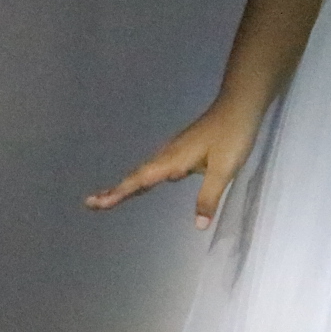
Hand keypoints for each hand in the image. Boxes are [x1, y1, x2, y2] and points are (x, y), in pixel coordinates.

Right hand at [86, 98, 265, 227]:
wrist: (238, 106)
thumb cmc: (232, 136)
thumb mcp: (223, 170)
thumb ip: (209, 197)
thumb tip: (198, 225)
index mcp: (173, 160)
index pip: (140, 180)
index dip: (118, 192)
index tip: (96, 202)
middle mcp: (168, 155)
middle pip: (136, 176)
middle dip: (115, 190)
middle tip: (92, 203)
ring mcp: (174, 150)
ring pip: (145, 171)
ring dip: (127, 185)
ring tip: (110, 198)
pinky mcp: (182, 149)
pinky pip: (156, 168)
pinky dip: (143, 179)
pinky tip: (147, 184)